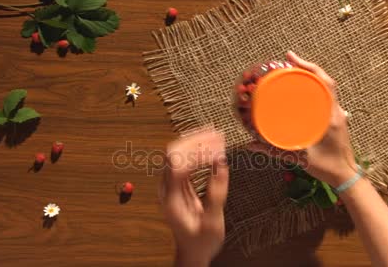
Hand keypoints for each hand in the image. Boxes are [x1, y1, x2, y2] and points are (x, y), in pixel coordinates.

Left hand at [159, 129, 228, 266]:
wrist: (191, 252)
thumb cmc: (201, 240)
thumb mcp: (212, 222)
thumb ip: (216, 193)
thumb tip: (221, 164)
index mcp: (171, 198)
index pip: (178, 164)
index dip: (198, 153)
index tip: (218, 149)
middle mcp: (166, 187)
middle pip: (174, 153)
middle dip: (196, 141)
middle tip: (218, 135)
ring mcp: (169, 184)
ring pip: (177, 153)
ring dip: (196, 141)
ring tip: (216, 134)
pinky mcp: (177, 183)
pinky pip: (183, 159)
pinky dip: (197, 149)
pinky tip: (210, 144)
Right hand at [250, 51, 356, 186]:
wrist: (346, 177)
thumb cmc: (326, 166)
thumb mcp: (299, 157)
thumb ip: (274, 150)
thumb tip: (250, 144)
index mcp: (331, 116)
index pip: (325, 83)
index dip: (309, 67)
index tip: (291, 57)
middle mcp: (336, 111)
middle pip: (325, 80)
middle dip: (306, 68)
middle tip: (287, 61)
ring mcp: (338, 114)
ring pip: (326, 87)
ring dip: (311, 77)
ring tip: (292, 72)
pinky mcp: (336, 119)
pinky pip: (326, 96)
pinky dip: (314, 88)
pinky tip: (302, 90)